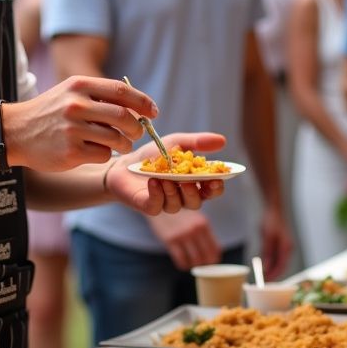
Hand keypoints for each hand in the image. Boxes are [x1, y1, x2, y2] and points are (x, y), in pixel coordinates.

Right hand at [5, 76, 153, 170]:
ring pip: (117, 138)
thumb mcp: (70, 93)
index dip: (143, 102)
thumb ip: (100, 95)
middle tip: (137, 133)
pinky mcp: (71, 152)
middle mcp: (76, 105)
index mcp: (79, 86)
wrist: (15, 132)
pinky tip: (97, 152)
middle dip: (137, 128)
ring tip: (122, 145)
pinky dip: (106, 155)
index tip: (153, 112)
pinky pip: (103, 155)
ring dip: (125, 144)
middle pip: (124, 117)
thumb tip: (138, 106)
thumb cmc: (49, 113)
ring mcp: (73, 129)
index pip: (122, 91)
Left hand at [106, 132, 227, 220]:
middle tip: (190, 182)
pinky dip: (157, 194)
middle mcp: (182, 196)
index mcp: (193, 182)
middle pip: (196, 202)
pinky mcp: (148, 206)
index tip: (217, 179)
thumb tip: (223, 141)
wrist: (123, 163)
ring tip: (167, 179)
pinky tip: (154, 181)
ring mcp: (165, 203)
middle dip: (195, 193)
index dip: (216, 187)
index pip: (210, 190)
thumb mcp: (177, 143)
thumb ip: (197, 143)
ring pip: (177, 205)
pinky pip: (156, 206)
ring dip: (174, 192)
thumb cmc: (153, 156)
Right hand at [147, 209, 221, 270]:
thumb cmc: (180, 214)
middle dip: (204, 266)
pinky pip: (181, 260)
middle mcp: (195, 229)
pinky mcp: (170, 239)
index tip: (210, 264)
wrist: (159, 202)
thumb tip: (214, 255)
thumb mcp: (195, 218)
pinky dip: (183, 265)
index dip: (214, 260)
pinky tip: (182, 262)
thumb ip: (204, 233)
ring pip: (194, 261)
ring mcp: (182, 235)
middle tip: (200, 267)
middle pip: (206, 258)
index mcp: (204, 224)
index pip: (215, 249)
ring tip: (191, 264)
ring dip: (193, 266)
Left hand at [260, 204, 293, 279]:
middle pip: (281, 266)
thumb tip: (266, 268)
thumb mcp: (267, 237)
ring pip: (279, 263)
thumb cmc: (270, 221)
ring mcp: (285, 247)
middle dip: (273, 275)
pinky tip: (264, 266)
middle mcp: (288, 249)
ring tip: (262, 276)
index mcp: (286, 248)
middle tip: (262, 281)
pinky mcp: (281, 245)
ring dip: (272, 270)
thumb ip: (267, 253)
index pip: (281, 267)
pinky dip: (271, 263)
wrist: (273, 209)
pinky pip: (277, 258)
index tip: (264, 281)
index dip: (273, 275)